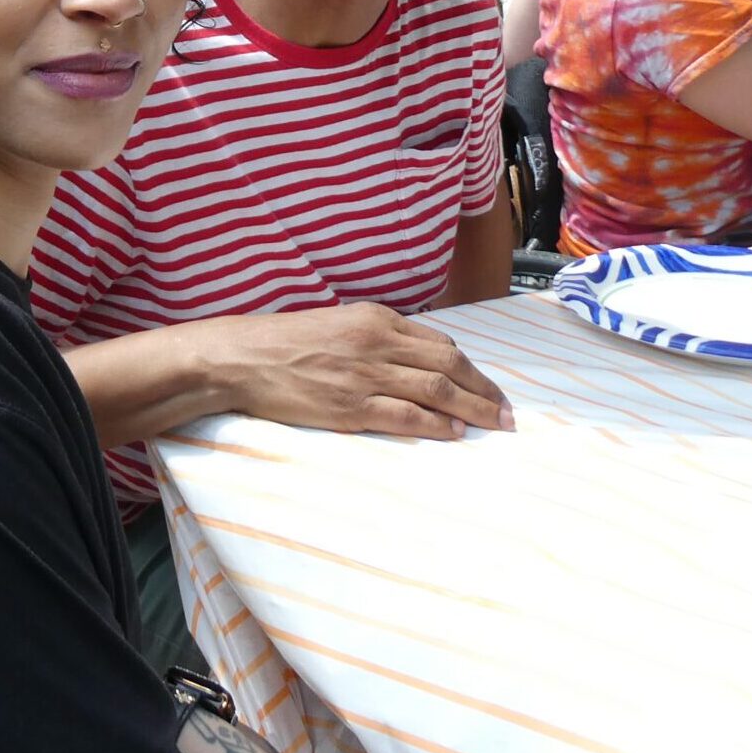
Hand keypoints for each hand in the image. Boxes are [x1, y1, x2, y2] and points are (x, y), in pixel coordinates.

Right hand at [210, 301, 513, 438]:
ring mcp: (365, 375)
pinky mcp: (350, 407)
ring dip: (473, 409)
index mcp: (375, 319)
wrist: (243, 357)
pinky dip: (437, 425)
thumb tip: (414, 360)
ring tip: (495, 425)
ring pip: (436, 391)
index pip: (438, 343)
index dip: (470, 368)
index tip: (488, 386)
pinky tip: (455, 433)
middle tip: (508, 412)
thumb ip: (376, 338)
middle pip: (448, 366)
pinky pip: (406, 416)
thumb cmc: (285, 341)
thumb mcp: (337, 324)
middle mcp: (377, 343)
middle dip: (485, 390)